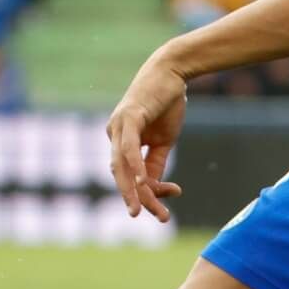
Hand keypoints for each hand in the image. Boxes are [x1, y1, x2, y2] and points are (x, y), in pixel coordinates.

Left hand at [106, 53, 187, 220]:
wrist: (173, 70)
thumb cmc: (167, 102)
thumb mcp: (163, 138)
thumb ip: (155, 161)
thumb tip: (152, 185)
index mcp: (121, 141)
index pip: (131, 174)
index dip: (150, 189)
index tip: (175, 194)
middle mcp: (114, 135)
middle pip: (122, 175)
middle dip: (135, 198)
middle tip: (150, 217)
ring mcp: (118, 126)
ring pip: (121, 166)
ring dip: (133, 189)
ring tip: (141, 209)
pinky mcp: (128, 118)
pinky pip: (128, 148)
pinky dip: (134, 166)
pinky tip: (141, 181)